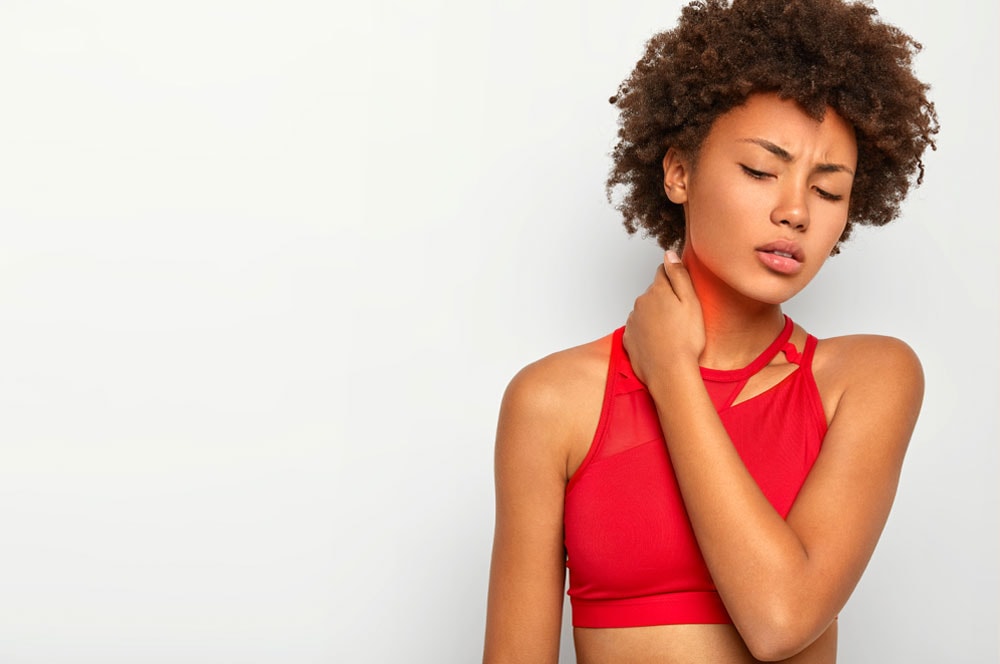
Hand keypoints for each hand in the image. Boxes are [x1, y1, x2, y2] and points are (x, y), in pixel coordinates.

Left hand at [623, 250, 705, 385]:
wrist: (669, 372)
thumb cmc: (686, 339)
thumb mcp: (691, 302)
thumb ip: (679, 275)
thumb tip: (669, 253)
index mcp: (657, 291)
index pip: (663, 271)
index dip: (674, 278)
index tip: (683, 291)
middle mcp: (640, 302)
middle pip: (653, 292)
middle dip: (665, 299)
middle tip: (681, 317)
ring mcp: (633, 321)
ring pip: (645, 311)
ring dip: (655, 316)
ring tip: (672, 333)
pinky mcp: (629, 338)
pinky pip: (639, 329)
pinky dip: (648, 333)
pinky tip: (660, 343)